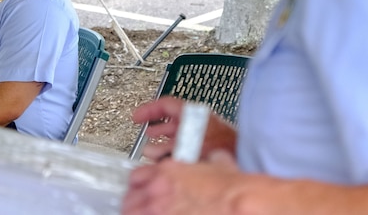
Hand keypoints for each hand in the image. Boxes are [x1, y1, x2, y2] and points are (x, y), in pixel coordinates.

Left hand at [122, 151, 243, 214]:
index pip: (137, 176)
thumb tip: (215, 158)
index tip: (143, 189)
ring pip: (131, 212)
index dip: (140, 185)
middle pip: (130, 197)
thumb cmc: (230, 189)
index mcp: (167, 172)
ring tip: (142, 214)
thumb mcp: (218, 163)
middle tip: (139, 207)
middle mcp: (157, 191)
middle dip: (134, 202)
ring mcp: (157, 211)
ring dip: (136, 213)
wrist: (237, 204)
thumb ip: (208, 160)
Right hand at [132, 97, 237, 161]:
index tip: (137, 116)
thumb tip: (152, 151)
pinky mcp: (208, 145)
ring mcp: (203, 133)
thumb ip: (168, 148)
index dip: (148, 109)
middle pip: (171, 120)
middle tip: (145, 133)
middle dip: (156, 129)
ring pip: (178, 135)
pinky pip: (186, 145)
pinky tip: (169, 160)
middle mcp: (198, 122)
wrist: (245, 158)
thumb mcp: (190, 145)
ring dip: (163, 143)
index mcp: (193, 113)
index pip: (166, 104)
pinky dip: (175, 151)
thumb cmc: (223, 147)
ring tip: (153, 152)